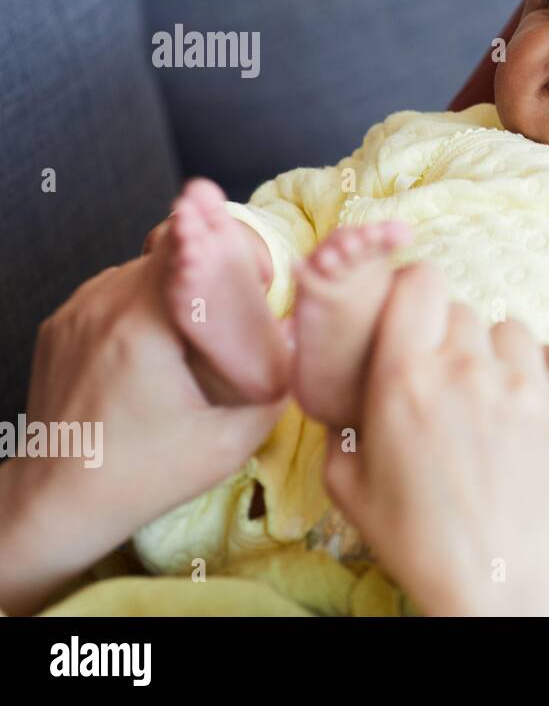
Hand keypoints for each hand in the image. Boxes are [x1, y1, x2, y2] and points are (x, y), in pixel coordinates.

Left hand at [0, 254, 288, 614]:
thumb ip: (279, 385)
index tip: (256, 269)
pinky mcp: (59, 325)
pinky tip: (162, 343)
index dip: (226, 238)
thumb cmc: (144, 476)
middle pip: (166, 247)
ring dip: (175, 283)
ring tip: (200, 324)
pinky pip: (113, 292)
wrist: (54, 503)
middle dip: (208, 260)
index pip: (185, 240)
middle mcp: (102, 305)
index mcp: (142, 326)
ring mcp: (74, 312)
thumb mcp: (231, 443)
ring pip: (140, 268)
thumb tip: (302, 334)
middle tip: (240, 294)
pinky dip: (144, 303)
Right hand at [322, 262, 548, 615]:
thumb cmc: (421, 541)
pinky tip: (540, 405)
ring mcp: (527, 388)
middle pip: (465, 310)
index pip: (420, 281)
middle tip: (455, 385)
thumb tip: (344, 394)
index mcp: (405, 379)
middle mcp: (467, 372)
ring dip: (504, 357)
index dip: (418, 291)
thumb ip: (340, 428)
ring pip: (514, 330)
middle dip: (455, 340)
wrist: (500, 585)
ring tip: (499, 404)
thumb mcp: (350, 487)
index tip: (419, 315)